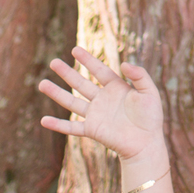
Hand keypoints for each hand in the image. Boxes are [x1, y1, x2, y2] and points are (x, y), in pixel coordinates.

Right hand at [39, 43, 164, 162]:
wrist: (147, 143)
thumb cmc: (151, 117)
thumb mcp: (150, 92)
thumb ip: (140, 75)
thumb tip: (124, 63)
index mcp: (116, 87)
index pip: (98, 70)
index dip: (87, 60)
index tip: (75, 49)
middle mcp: (102, 99)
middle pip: (81, 83)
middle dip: (67, 73)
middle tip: (53, 62)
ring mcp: (95, 114)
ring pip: (72, 102)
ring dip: (57, 93)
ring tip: (42, 84)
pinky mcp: (92, 130)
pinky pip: (72, 127)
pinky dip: (58, 125)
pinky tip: (44, 120)